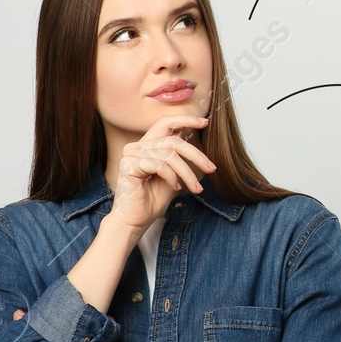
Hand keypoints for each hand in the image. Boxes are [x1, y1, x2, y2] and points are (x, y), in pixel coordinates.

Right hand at [110, 114, 217, 232]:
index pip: (165, 123)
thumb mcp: (173, 175)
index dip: (185, 120)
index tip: (205, 122)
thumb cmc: (152, 200)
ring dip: (187, 173)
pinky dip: (172, 177)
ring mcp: (130, 154)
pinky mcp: (128, 165)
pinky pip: (159, 165)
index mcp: (146, 145)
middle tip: (212, 169)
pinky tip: (175, 187)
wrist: (135, 221)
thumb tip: (194, 141)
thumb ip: (178, 158)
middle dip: (196, 155)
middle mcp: (136, 146)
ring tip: (194, 188)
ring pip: (169, 155)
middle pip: (173, 141)